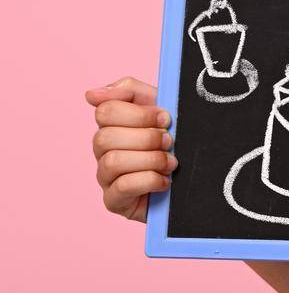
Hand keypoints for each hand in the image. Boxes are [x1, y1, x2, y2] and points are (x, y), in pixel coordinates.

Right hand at [87, 76, 176, 222]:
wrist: (194, 181)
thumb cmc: (175, 141)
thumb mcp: (161, 108)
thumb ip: (130, 91)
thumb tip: (91, 94)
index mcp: (113, 125)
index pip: (105, 111)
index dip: (139, 114)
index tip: (165, 118)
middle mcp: (103, 151)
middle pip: (104, 137)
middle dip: (146, 138)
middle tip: (170, 141)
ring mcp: (105, 177)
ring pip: (112, 161)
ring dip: (150, 159)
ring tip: (171, 163)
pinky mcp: (114, 201)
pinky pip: (121, 187)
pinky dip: (150, 180)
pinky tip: (165, 181)